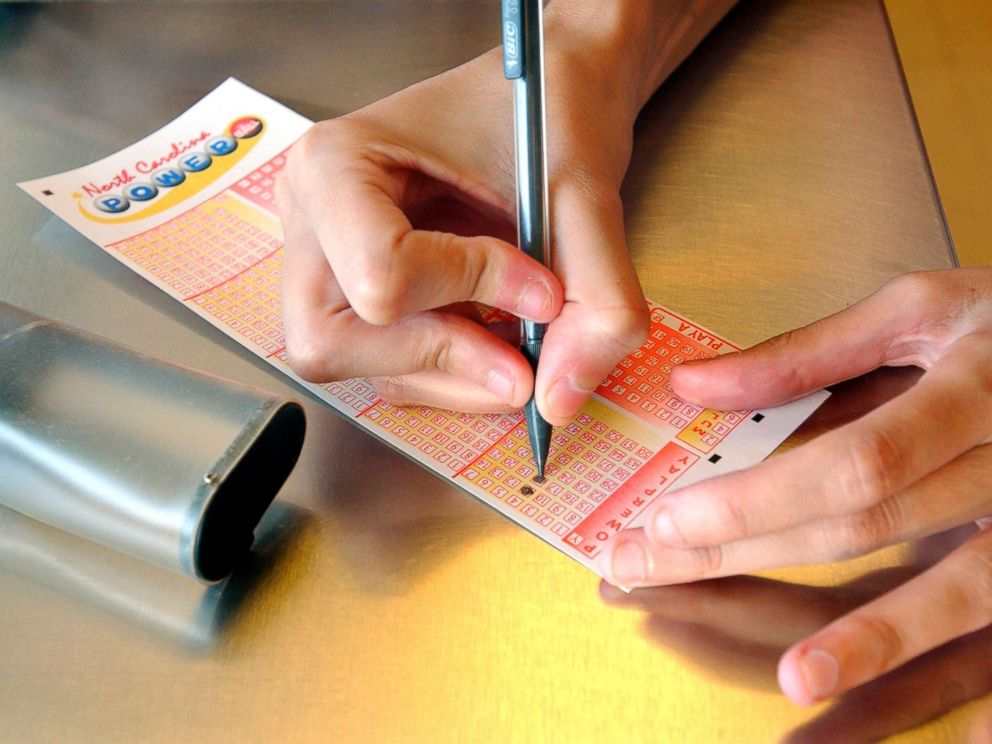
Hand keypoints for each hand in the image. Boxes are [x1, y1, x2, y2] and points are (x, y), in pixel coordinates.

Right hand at [276, 8, 655, 419]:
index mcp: (333, 165)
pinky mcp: (356, 294)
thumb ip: (594, 298)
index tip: (541, 283)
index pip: (377, 275)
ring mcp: (324, 262)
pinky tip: (499, 338)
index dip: (471, 292)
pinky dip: (455, 370)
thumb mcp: (585, 194)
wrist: (548, 96)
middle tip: (524, 361)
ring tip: (523, 345)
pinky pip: (390, 368)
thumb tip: (559, 401)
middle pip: (334, 342)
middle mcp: (308, 219)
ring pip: (363, 369)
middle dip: (442, 359)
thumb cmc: (546, 112)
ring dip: (457, 375)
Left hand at [600, 268, 991, 703]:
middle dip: (756, 551)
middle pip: (871, 524)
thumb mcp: (919, 309)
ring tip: (798, 677)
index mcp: (970, 388)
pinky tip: (976, 738)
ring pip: (954, 588)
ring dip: (873, 637)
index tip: (674, 519)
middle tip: (663, 569)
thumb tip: (697, 385)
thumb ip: (809, 353)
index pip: (856, 461)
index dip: (763, 499)